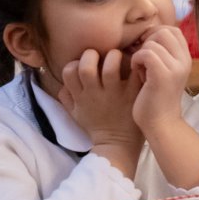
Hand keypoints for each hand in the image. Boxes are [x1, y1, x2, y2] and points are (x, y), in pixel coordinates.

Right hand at [58, 48, 142, 175]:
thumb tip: (62, 82)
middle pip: (86, 66)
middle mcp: (95, 94)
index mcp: (80, 96)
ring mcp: (115, 94)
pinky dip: (135, 66)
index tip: (84, 65)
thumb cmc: (96, 126)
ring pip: (110, 66)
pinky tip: (135, 66)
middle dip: (91, 54)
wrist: (117, 145)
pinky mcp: (132, 95)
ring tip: (118, 58)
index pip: (68, 71)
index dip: (75, 63)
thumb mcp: (74, 114)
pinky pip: (134, 74)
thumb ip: (66, 97)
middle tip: (101, 56)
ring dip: (114, 56)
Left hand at [129, 25, 191, 135]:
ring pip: (152, 43)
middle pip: (163, 31)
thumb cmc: (156, 97)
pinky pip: (146, 53)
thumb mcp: (164, 70)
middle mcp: (184, 61)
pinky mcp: (163, 76)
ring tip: (140, 68)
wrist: (161, 123)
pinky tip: (137, 72)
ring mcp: (175, 68)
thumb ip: (161, 53)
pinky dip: (136, 60)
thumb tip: (144, 34)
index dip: (155, 33)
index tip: (146, 48)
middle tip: (142, 59)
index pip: (173, 30)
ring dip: (140, 53)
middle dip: (147, 41)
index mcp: (185, 58)